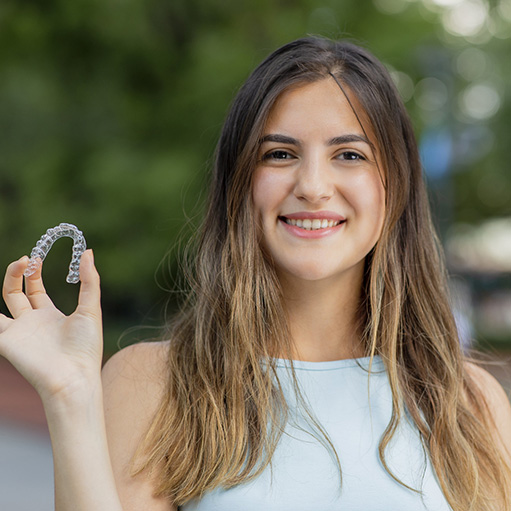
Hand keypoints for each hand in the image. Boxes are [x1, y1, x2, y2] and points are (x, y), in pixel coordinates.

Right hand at [0, 250, 102, 403]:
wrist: (74, 376)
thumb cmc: (86, 346)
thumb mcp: (91, 308)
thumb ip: (89, 280)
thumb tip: (88, 251)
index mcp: (50, 315)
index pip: (35, 288)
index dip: (33, 271)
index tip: (36, 256)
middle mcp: (31, 322)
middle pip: (15, 291)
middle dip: (18, 272)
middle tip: (27, 259)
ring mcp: (18, 332)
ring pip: (2, 302)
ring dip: (6, 281)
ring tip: (17, 264)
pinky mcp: (6, 342)